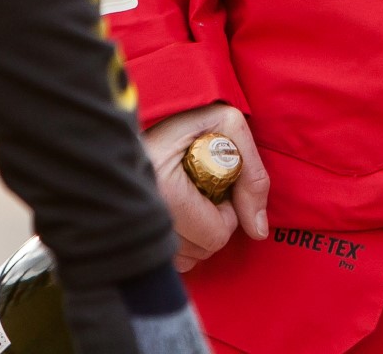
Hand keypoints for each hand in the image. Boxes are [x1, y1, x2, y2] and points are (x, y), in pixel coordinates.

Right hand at [143, 102, 271, 270]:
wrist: (127, 124)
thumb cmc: (183, 122)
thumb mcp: (225, 126)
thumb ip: (251, 173)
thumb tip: (258, 229)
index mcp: (164, 188)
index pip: (216, 234)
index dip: (227, 212)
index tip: (216, 186)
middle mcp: (141, 214)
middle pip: (201, 250)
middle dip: (212, 223)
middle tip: (201, 191)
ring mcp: (128, 228)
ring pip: (184, 259)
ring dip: (195, 235)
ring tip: (187, 200)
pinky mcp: (124, 236)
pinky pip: (166, 260)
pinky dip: (177, 242)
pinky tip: (174, 214)